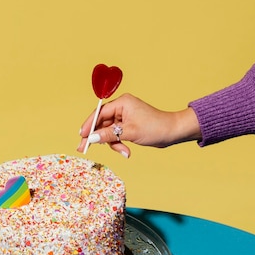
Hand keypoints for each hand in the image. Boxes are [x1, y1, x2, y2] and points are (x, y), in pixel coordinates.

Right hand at [77, 93, 200, 157]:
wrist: (173, 132)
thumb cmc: (155, 128)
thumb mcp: (129, 132)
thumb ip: (109, 135)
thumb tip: (92, 138)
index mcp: (122, 102)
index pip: (100, 113)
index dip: (89, 125)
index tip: (82, 136)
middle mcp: (122, 107)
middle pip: (101, 123)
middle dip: (98, 137)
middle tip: (84, 148)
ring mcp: (124, 117)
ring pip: (108, 131)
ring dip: (113, 143)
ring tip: (124, 152)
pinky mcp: (128, 125)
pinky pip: (116, 135)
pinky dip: (119, 143)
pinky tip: (126, 151)